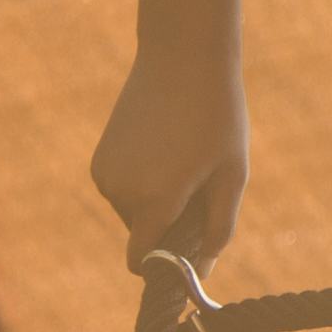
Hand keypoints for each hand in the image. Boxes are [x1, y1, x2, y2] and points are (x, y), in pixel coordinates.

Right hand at [91, 51, 249, 267]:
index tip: (190, 251)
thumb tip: (202, 271)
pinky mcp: (100, 159)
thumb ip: (218, 229)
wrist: (182, 59)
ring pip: (135, 213)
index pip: (142, 261)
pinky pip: (125, 190)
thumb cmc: (217, 118)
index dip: (166, 265)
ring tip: (186, 160)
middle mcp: (119, 192)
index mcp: (153, 200)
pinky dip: (144, 183)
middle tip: (203, 184)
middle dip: (172, 225)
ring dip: (159, 202)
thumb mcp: (231, 175)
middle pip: (145, 235)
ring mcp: (104, 174)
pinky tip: (166, 148)